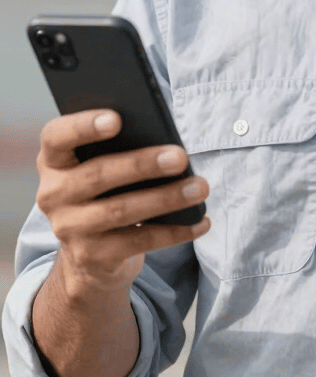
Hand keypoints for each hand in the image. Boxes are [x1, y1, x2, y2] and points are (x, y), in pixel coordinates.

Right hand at [36, 109, 209, 296]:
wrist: (90, 255)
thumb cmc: (107, 189)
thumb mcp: (103, 163)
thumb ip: (122, 145)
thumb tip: (164, 137)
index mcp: (55, 160)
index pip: (57, 136)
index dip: (84, 126)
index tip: (117, 118)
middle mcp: (53, 194)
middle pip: (97, 175)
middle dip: (142, 164)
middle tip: (181, 157)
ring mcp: (68, 229)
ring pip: (120, 211)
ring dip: (166, 198)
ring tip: (200, 187)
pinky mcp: (91, 257)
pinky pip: (138, 242)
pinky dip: (175, 231)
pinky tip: (201, 221)